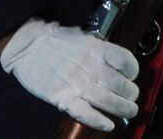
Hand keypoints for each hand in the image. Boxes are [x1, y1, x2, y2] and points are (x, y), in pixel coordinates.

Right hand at [0, 18, 139, 130]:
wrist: (28, 47)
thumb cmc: (56, 42)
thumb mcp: (83, 37)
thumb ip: (100, 49)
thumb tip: (117, 62)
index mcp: (96, 49)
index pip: (125, 60)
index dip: (133, 70)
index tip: (132, 75)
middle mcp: (90, 67)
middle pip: (120, 84)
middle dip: (131, 93)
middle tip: (132, 97)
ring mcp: (77, 84)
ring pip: (108, 101)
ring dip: (123, 108)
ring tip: (130, 110)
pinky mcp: (64, 98)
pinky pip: (85, 113)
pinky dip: (99, 121)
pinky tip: (109, 124)